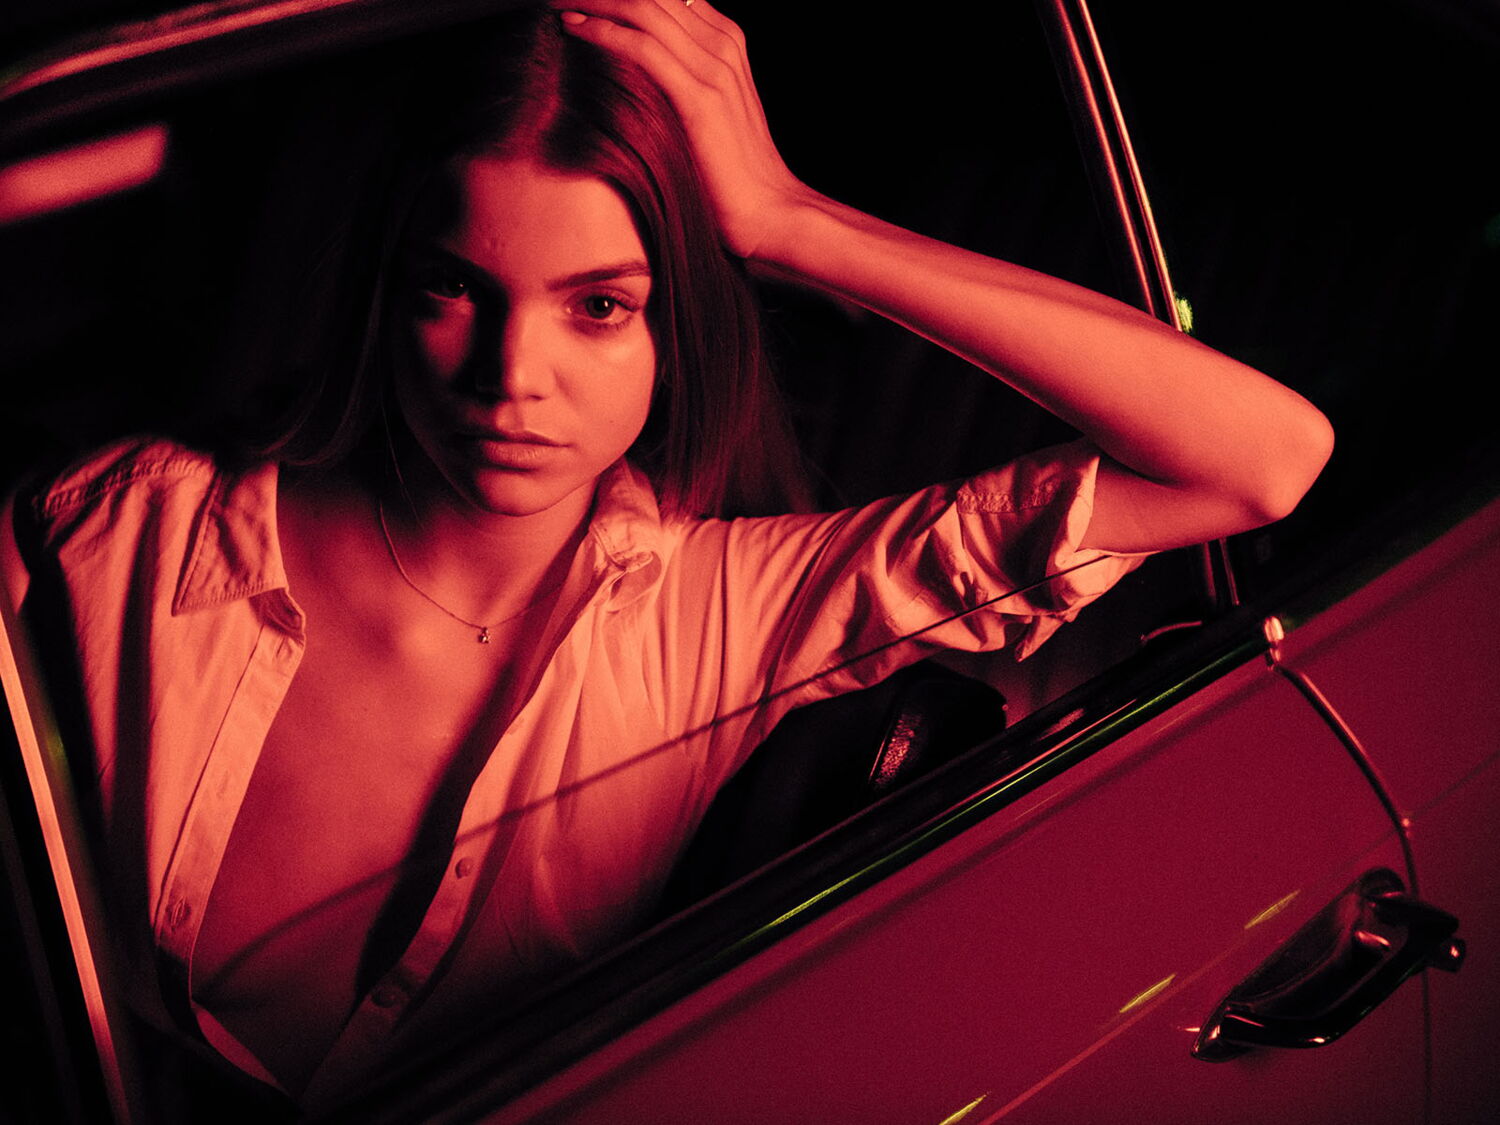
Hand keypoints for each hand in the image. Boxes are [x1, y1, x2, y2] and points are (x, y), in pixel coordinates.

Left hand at [552, 0, 810, 259]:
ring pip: (643, 9)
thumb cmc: (734, 175)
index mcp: (726, 42)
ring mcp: (714, 69)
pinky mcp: (699, 99)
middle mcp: (722, 45)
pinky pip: (642, 48)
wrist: (771, 212)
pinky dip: (602, 31)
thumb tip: (637, 75)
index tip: (582, 0)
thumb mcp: (711, 114)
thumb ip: (684, 82)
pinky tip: (571, 29)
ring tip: (554, 2)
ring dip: (592, 0)